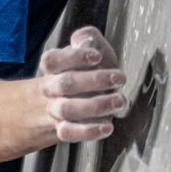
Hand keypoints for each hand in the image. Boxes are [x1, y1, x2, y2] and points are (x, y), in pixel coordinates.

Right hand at [37, 26, 125, 142]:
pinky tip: (107, 127)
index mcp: (53, 66)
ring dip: (96, 106)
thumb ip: (87, 37)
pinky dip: (88, 132)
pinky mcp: (65, 128)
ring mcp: (57, 109)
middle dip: (94, 81)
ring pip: (67, 109)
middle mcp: (51, 88)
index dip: (74, 57)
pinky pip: (68, 133)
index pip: (52, 60)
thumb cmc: (91, 67)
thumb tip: (85, 42)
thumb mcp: (92, 46)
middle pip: (64, 84)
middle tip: (118, 78)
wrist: (87, 93)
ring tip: (119, 100)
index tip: (97, 56)